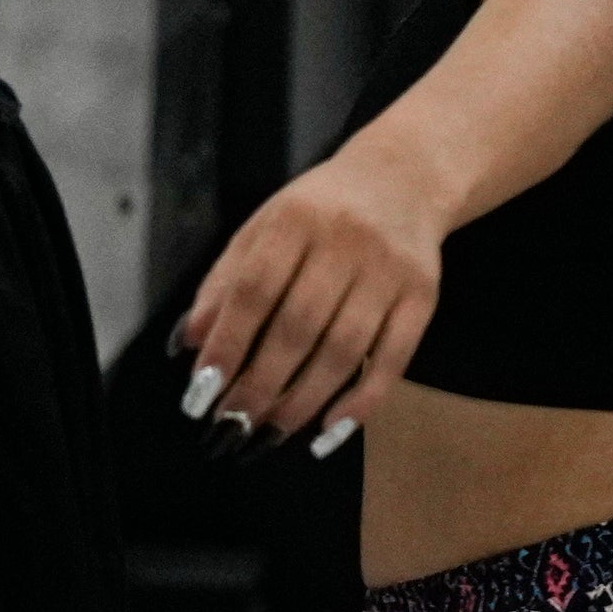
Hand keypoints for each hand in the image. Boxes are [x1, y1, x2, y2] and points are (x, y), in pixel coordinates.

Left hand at [177, 146, 452, 455]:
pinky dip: (361, 402)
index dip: (226, 346)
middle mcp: (347, 240)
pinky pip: (393, 359)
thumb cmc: (319, 212)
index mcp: (296, 217)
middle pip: (298, 327)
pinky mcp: (424, 296)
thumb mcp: (263, 227)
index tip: (200, 395)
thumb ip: (224, 282)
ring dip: (303, 402)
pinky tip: (329, 431)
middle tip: (230, 428)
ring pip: (343, 350)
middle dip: (260, 386)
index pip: (254, 291)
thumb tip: (188, 346)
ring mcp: (390, 269)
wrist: (403, 178)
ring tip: (270, 433)